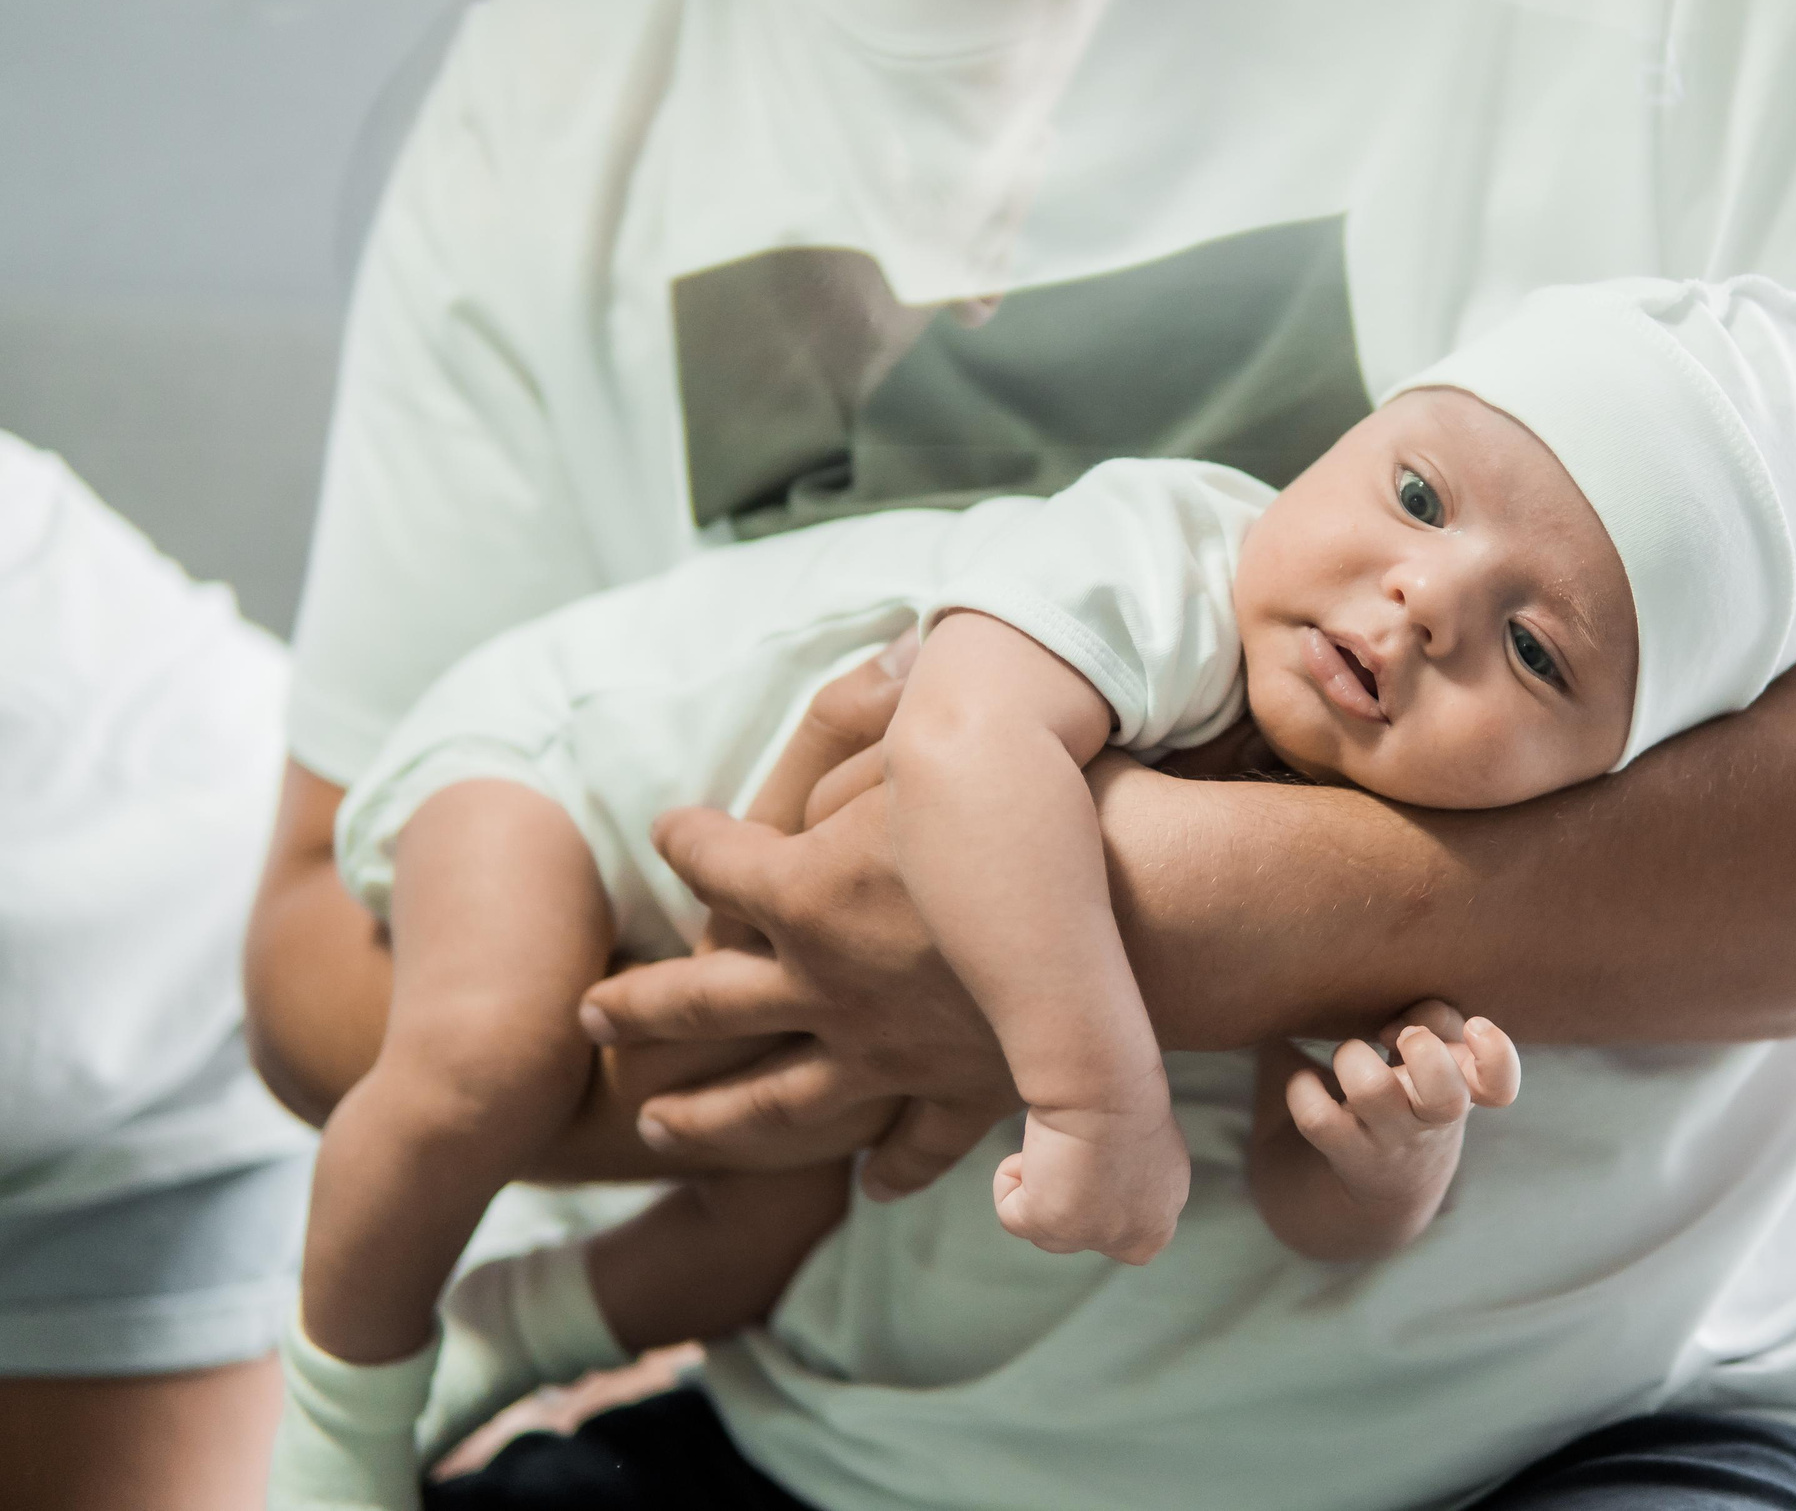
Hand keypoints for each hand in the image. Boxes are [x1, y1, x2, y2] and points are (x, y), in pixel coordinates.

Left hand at [579, 636, 1018, 1197]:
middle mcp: (830, 986)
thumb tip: (870, 676)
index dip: (688, 841)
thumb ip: (874, 719)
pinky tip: (868, 1184)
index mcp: (808, 895)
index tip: (669, 830)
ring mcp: (890, 1049)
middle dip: (640, 1006)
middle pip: (703, 1005)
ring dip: (709, 1116)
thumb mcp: (928, 738)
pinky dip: (887, 1164)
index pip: (716, 862)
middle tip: (591, 1015)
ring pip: (773, 1101)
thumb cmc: (1032, 806)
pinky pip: (910, 1141)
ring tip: (656, 1126)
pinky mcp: (965, 1088)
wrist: (1139, 903)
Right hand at [994, 1098, 1189, 1263]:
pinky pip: (1011, 1215)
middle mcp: (1132, 1235)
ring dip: (1039, 1187)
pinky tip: (1034, 1151)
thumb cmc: (1124, 1096)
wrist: (1107, 1087)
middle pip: (1080, 1234)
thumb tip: (1089, 1182)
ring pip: (1045, 1231)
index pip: (1128, 1238)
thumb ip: (1125, 1178)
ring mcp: (1092, 1235)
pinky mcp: (1052, 1225)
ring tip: (1054, 1147)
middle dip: (1066, 1200)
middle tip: (1069, 1156)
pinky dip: (1009, 1181)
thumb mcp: (1140, 1147)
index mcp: (1161, 1213)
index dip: (1098, 1202)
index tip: (1092, 1167)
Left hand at [1283, 1000, 1518, 1210]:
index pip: (1500, 1085)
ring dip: (1352, 1057)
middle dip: (1423, 1052)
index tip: (1476, 1027)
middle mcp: (1431, 1120)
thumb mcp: (1441, 1065)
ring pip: (1371, 1091)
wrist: (1388, 1189)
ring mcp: (1389, 1139)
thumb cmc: (1417, 1098)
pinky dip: (1302, 1088)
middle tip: (1405, 1039)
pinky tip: (1307, 1082)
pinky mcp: (1345, 1152)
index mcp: (1464, 1091)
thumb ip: (1437, 1023)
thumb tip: (1392, 1026)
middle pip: (1444, 1095)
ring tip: (1349, 1057)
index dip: (1496, 1054)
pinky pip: (1316, 1117)